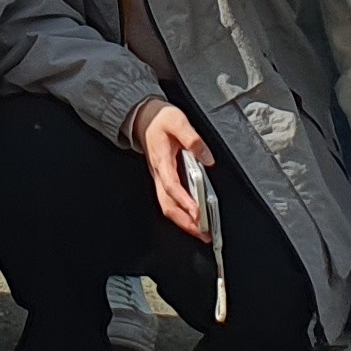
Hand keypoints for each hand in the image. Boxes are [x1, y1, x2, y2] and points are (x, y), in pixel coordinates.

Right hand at [133, 98, 212, 237]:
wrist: (142, 118)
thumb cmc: (159, 119)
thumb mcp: (177, 120)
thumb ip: (192, 138)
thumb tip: (207, 157)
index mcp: (162, 160)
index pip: (172, 185)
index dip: (184, 200)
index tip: (198, 212)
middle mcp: (159, 173)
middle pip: (167, 204)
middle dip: (184, 221)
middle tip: (203, 232)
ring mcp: (160, 178)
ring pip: (167, 206)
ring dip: (183, 221)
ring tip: (201, 232)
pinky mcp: (163, 179)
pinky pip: (169, 201)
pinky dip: (181, 214)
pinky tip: (192, 219)